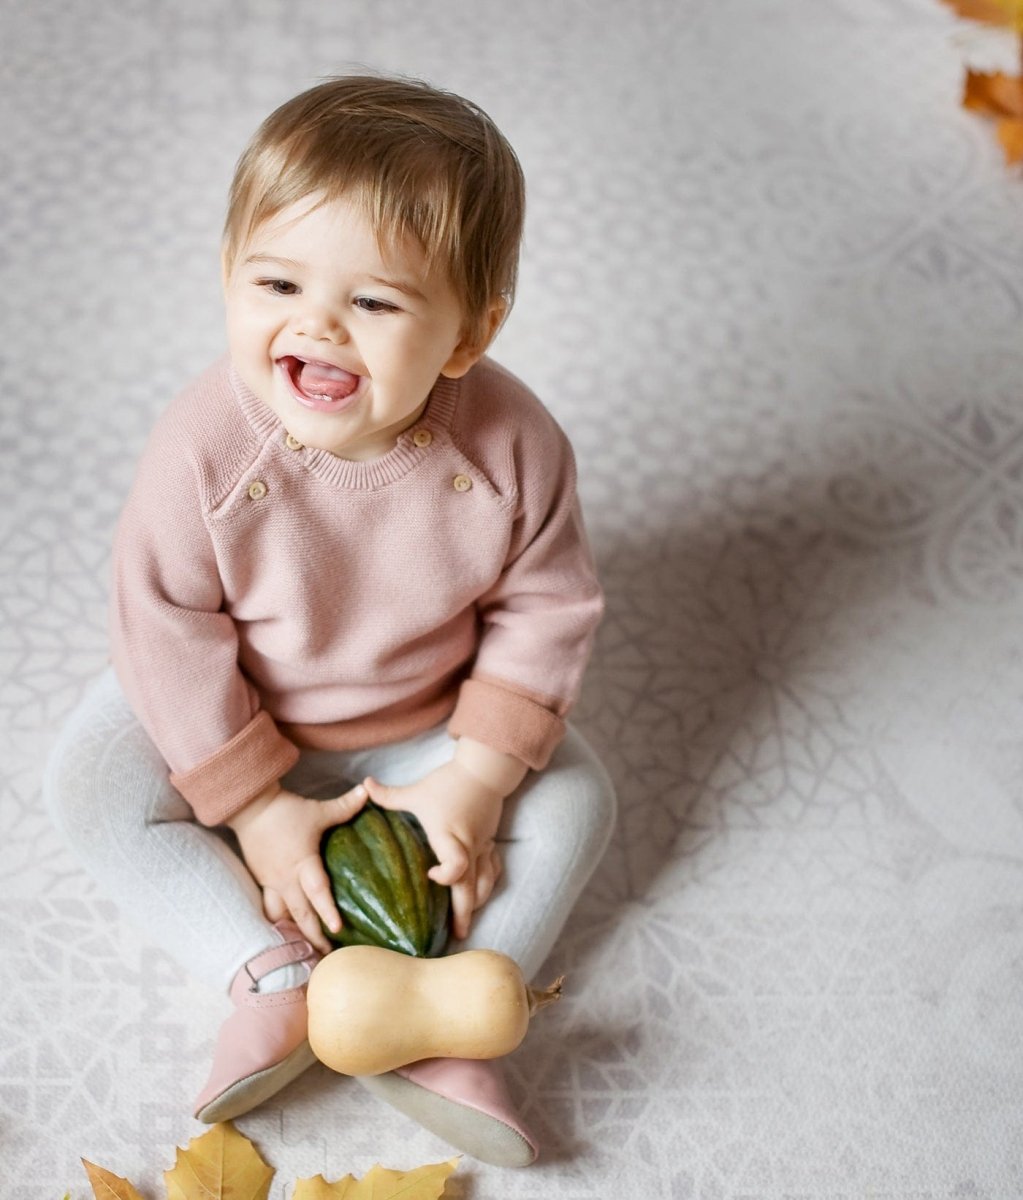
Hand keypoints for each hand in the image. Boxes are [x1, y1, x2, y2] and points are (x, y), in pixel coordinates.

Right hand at [227, 781, 367, 952]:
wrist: (249, 808)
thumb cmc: (286, 810)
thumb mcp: (318, 810)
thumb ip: (345, 805)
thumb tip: (368, 792)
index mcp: (303, 862)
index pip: (317, 891)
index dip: (327, 911)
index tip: (338, 930)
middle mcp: (286, 878)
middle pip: (300, 914)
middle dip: (313, 936)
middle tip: (328, 955)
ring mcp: (271, 882)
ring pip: (281, 916)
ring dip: (294, 933)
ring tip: (305, 951)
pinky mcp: (262, 881)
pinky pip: (270, 907)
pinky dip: (280, 921)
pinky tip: (288, 931)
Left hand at [363, 760, 505, 940]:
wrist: (485, 770)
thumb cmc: (449, 782)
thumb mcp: (417, 791)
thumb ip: (390, 795)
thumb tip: (364, 785)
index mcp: (449, 835)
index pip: (456, 864)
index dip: (445, 876)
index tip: (429, 877)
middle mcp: (469, 845)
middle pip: (472, 886)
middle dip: (465, 912)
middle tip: (457, 935)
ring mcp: (482, 846)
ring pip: (485, 882)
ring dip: (477, 903)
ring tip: (466, 923)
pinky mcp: (490, 843)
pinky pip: (492, 869)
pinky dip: (487, 883)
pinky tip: (480, 894)